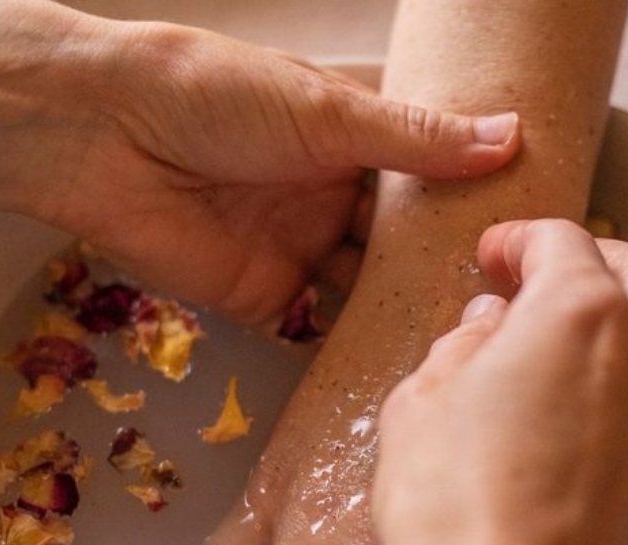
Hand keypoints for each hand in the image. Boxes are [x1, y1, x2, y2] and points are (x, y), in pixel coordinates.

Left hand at [0, 0, 519, 322]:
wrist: (105, 138)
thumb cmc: (214, 98)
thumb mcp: (328, 113)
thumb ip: (416, 140)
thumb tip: (510, 137)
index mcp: (346, 143)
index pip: (422, 181)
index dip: (466, 206)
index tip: (522, 234)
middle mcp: (329, 200)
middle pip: (399, 245)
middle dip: (440, 269)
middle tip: (501, 302)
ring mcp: (300, 253)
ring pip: (367, 291)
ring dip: (404, 311)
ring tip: (467, 340)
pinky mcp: (267, 300)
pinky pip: (321, 328)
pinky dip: (355, 344)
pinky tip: (402, 362)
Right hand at [374, 219, 627, 544]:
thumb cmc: (454, 510)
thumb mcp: (421, 406)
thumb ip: (462, 348)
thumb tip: (490, 328)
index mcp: (580, 313)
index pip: (560, 240)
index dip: (518, 240)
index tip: (492, 257)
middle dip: (587, 263)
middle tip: (536, 285)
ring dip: (615, 326)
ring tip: (557, 355)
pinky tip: (579, 421)